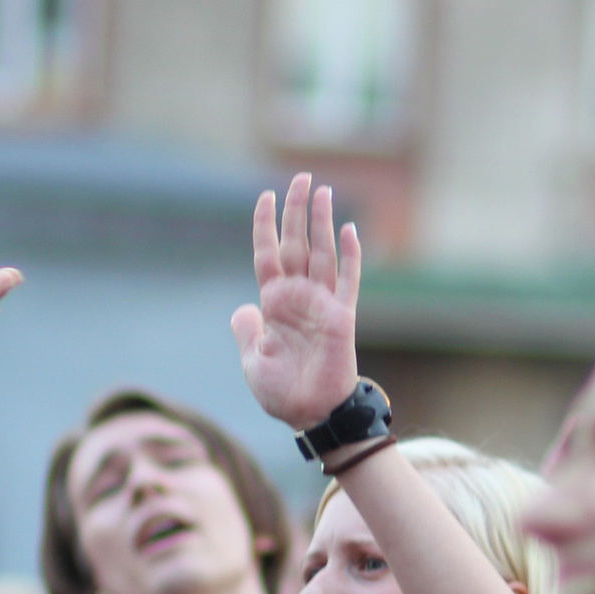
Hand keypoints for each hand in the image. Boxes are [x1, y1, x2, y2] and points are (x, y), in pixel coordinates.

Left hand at [232, 175, 360, 432]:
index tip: (265, 195)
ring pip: (321, 254)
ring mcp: (322, 305)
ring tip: (322, 190)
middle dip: (297, 210)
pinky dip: (350, 256)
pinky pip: (348, 281)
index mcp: (274, 304)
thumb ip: (247, 331)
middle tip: (302, 177)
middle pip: (296, 243)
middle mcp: (299, 297)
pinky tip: (348, 230)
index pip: (267, 254)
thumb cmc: (283, 393)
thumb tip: (244, 309)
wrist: (312, 416)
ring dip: (321, 222)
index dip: (265, 225)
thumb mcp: (252, 360)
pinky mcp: (342, 317)